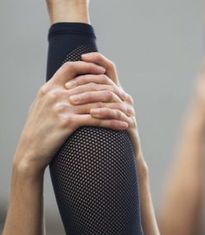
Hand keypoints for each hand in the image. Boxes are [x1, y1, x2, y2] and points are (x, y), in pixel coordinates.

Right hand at [14, 60, 129, 176]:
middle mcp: (55, 95)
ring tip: (128, 112)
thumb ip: (52, 96)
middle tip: (124, 96)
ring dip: (116, 108)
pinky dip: (112, 122)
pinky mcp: (67, 123)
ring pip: (96, 103)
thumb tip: (65, 91)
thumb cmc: (36, 132)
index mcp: (48, 88)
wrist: (29, 151)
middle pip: (89, 85)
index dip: (87, 67)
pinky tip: (122, 126)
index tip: (102, 71)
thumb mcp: (40, 108)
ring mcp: (61, 108)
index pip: (70, 68)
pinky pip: (96, 120)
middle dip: (110, 90)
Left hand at [77, 52, 142, 157]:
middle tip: (67, 87)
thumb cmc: (102, 135)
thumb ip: (84, 98)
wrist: (118, 157)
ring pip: (110, 97)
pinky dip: (104, 113)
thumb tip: (63, 81)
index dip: (98, 60)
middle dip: (85, 83)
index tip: (82, 57)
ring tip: (74, 101)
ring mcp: (128, 110)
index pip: (109, 69)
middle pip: (106, 82)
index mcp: (115, 92)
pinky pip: (117, 115)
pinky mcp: (130, 124)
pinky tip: (92, 114)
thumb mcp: (92, 113)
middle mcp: (124, 98)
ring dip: (90, 98)